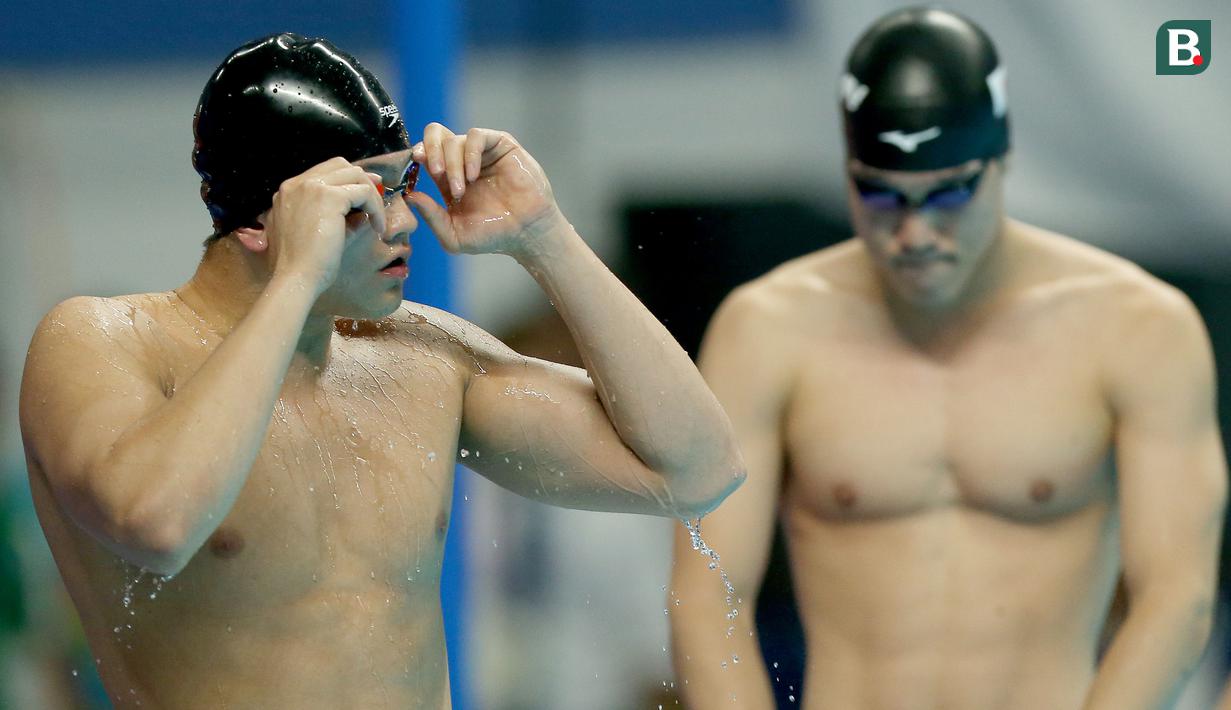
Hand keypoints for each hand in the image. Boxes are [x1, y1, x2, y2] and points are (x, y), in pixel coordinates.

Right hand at [263, 157, 385, 294]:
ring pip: (355, 175)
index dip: (348, 181)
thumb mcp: (309, 234)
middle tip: (377, 197)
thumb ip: (324, 216)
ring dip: (372, 196)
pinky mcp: (329, 197)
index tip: (366, 194)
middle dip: (362, 179)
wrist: (295, 278)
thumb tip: (356, 212)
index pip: (324, 172)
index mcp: (288, 191)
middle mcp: (297, 184)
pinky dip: (376, 207)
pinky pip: (365, 191)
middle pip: (340, 165)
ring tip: (377, 221)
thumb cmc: (302, 266)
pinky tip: (377, 227)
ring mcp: (312, 187)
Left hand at [407, 124, 563, 257]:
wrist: (527, 233)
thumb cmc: (493, 236)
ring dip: (452, 163)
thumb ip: (432, 217)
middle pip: (436, 135)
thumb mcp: (454, 235)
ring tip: (461, 188)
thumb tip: (409, 196)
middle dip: (430, 150)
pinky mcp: (500, 145)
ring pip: (454, 139)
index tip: (416, 164)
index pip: (425, 153)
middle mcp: (462, 161)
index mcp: (448, 178)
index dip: (418, 154)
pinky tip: (473, 175)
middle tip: (436, 172)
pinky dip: (469, 153)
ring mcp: (481, 152)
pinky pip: (476, 136)